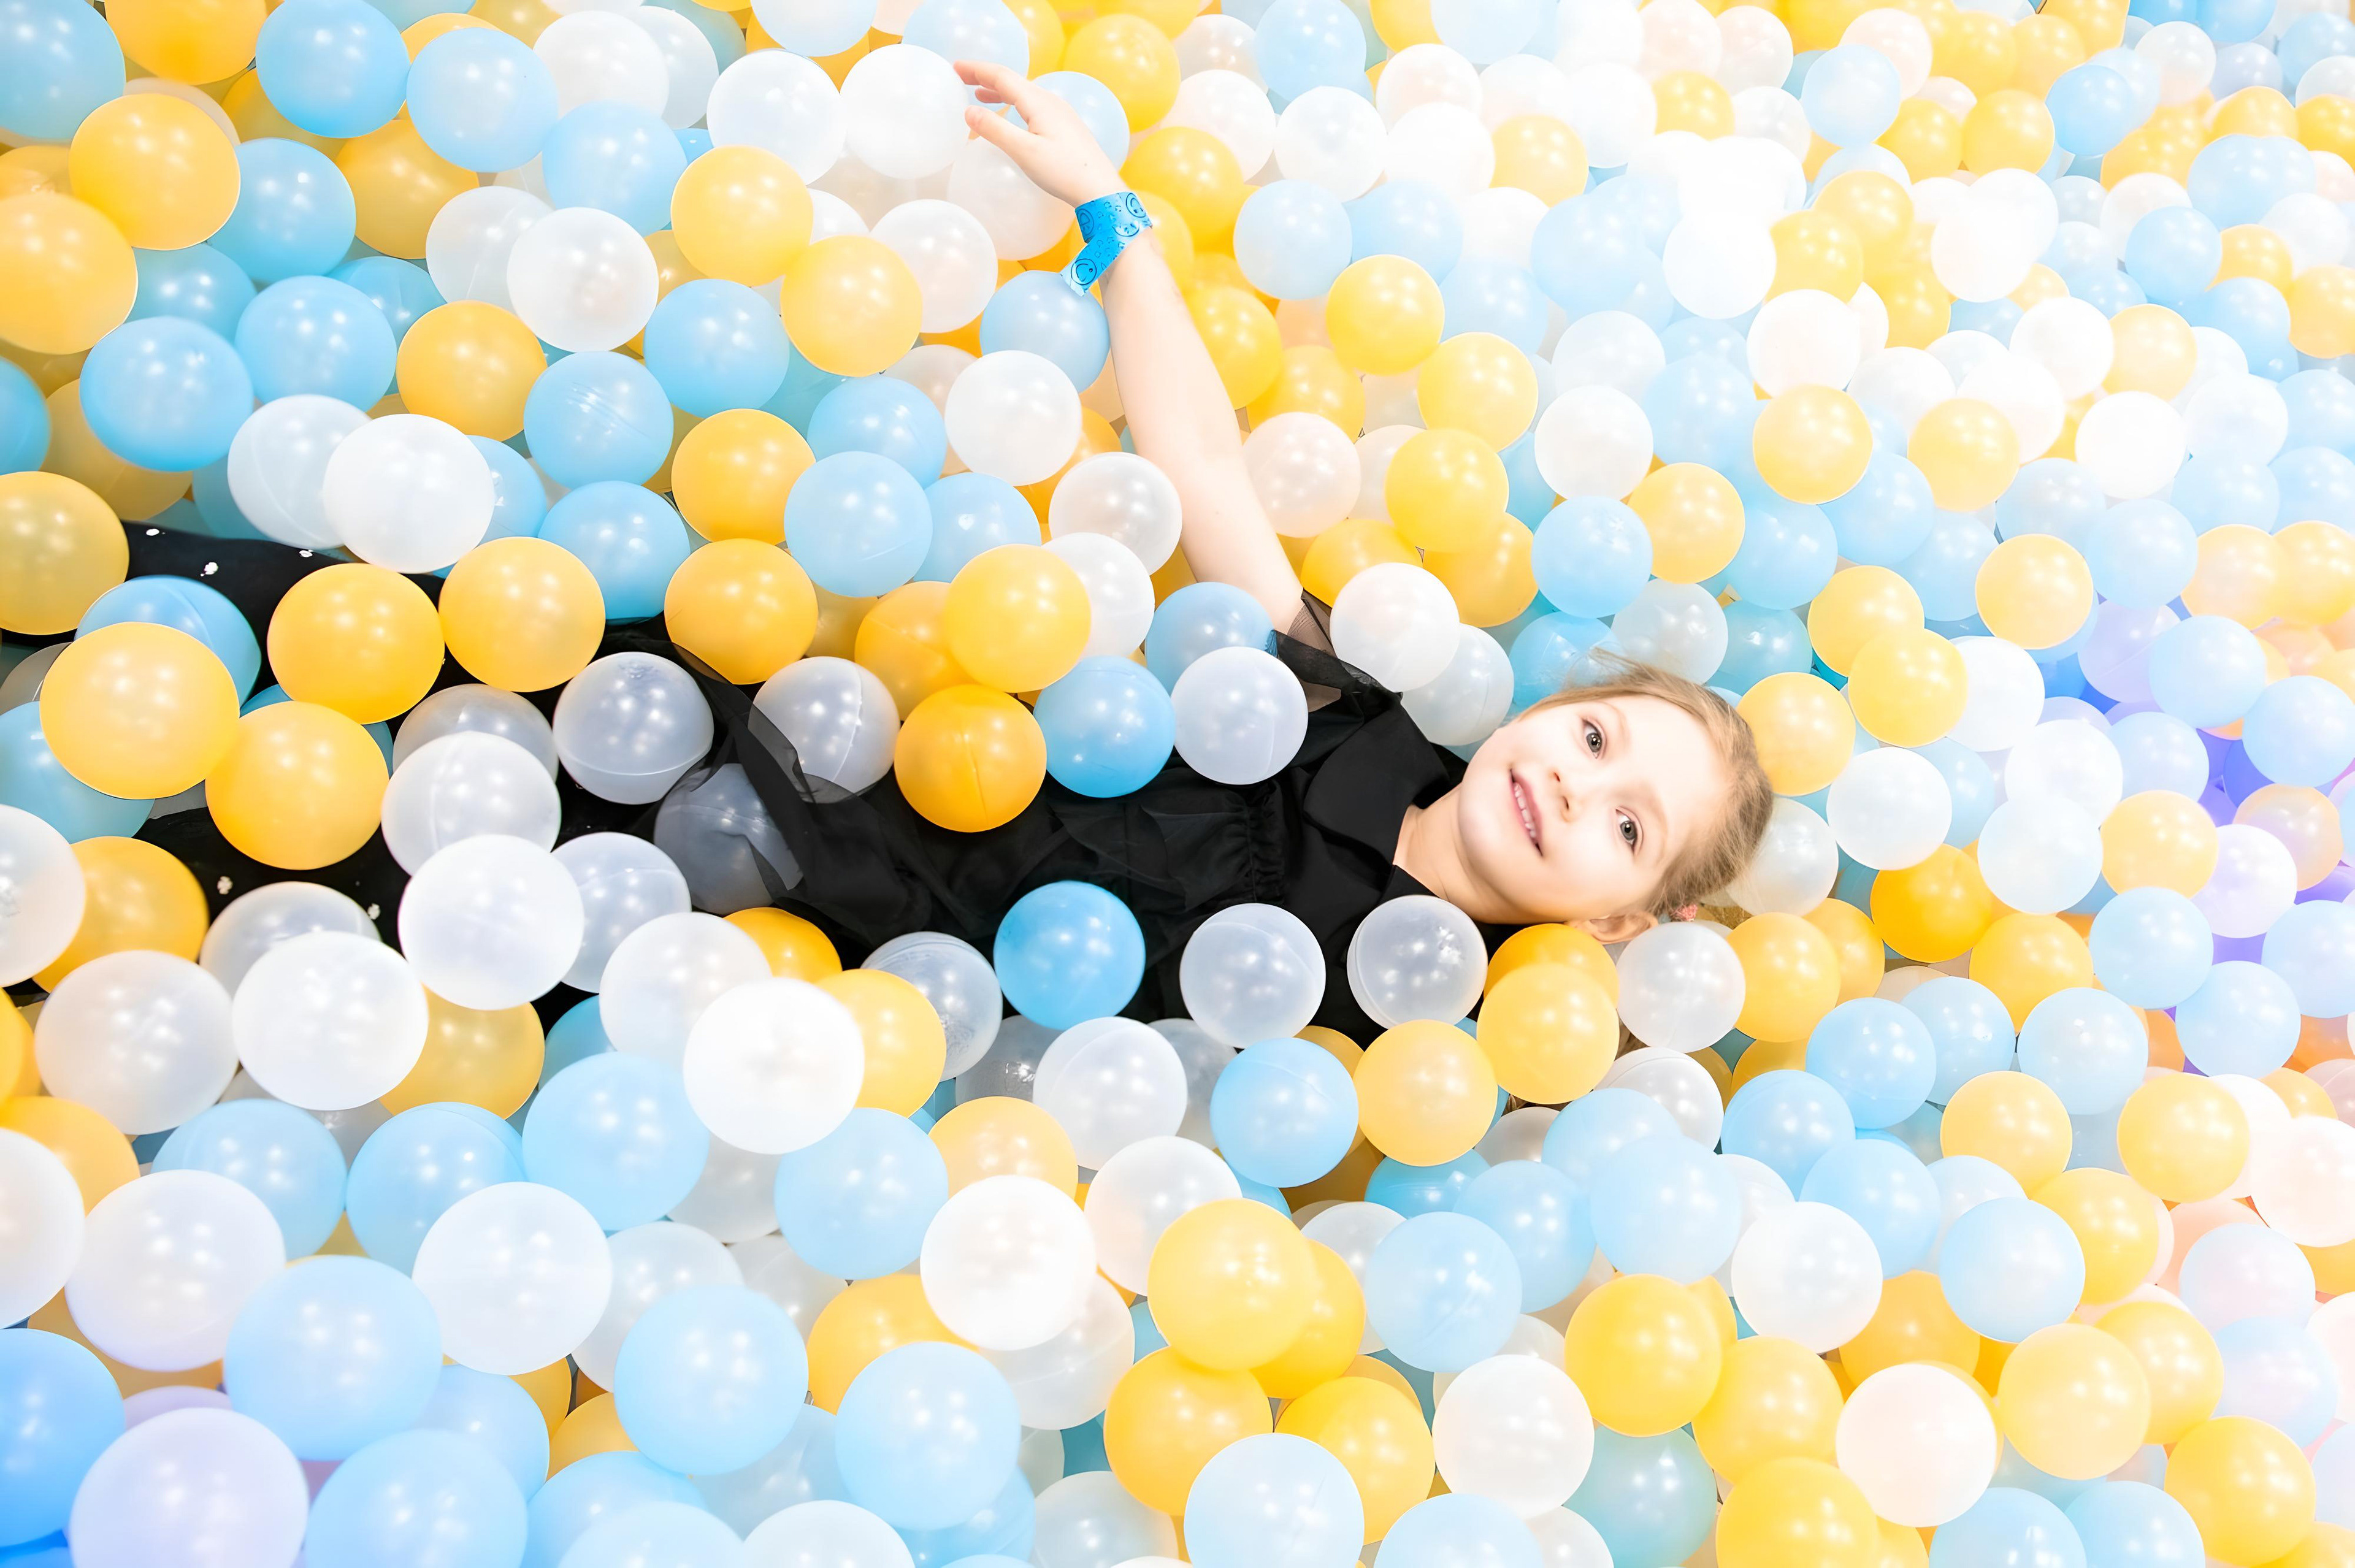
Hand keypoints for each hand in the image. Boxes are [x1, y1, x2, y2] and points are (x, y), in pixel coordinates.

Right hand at [956, 59, 1125, 208]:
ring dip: (999, 90)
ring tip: (979, 93)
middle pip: (1012, 81)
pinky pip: (1032, 105)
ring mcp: (1059, 113)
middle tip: (961, 77)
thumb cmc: (1063, 171)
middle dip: (985, 77)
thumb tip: (968, 111)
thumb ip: (995, 130)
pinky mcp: (1064, 126)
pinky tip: (1011, 114)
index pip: (1002, 76)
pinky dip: (1013, 103)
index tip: (955, 67)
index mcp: (1038, 102)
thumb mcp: (1024, 151)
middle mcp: (1050, 101)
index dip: (976, 69)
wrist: (1100, 188)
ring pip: (1023, 93)